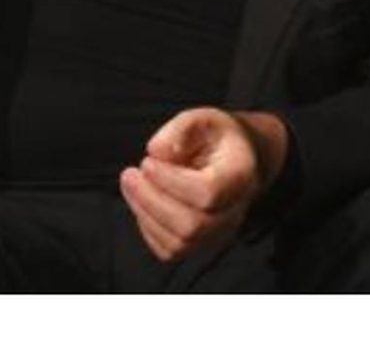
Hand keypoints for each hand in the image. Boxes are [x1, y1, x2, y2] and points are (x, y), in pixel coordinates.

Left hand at [119, 107, 287, 262]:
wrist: (234, 161)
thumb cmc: (216, 139)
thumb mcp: (202, 119)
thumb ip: (180, 129)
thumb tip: (157, 152)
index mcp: (239, 176)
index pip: (208, 193)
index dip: (171, 181)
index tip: (147, 162)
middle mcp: (233, 212)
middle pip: (191, 225)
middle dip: (151, 200)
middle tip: (130, 174)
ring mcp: (217, 233)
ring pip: (178, 243)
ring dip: (144, 213)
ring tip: (131, 183)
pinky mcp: (200, 244)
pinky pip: (169, 251)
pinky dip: (148, 228)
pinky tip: (142, 201)